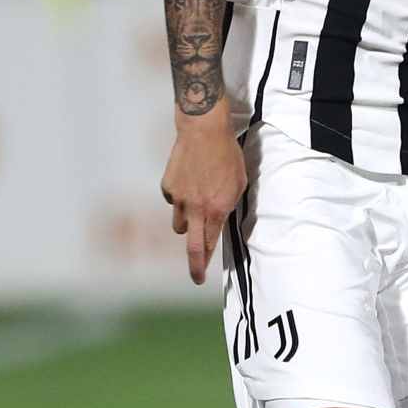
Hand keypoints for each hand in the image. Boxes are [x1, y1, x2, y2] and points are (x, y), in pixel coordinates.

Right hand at [160, 112, 246, 284]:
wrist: (204, 130)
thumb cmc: (227, 153)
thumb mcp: (240, 181)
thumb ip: (230, 203)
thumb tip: (221, 218)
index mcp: (218, 208)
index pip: (211, 243)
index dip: (207, 261)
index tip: (202, 275)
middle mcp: (197, 208)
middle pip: (193, 247)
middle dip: (194, 266)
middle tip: (195, 277)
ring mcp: (179, 199)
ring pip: (180, 225)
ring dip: (188, 223)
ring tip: (195, 207)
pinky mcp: (168, 187)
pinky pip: (173, 201)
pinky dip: (180, 198)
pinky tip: (188, 181)